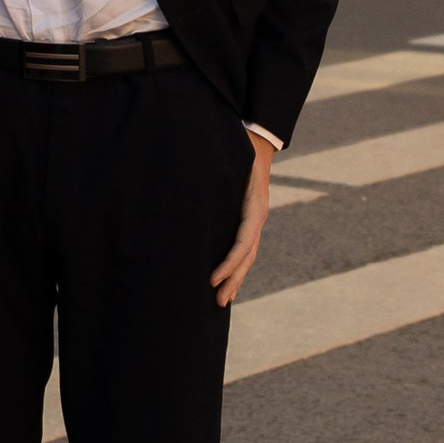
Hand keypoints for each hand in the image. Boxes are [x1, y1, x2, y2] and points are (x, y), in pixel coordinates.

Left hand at [211, 133, 276, 308]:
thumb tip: (185, 177)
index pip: (243, 243)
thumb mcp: (231, 158)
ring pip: (248, 256)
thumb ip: (214, 171)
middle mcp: (257, 217)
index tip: (211, 279)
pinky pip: (245, 248)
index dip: (229, 263)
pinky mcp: (249, 220)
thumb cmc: (238, 148)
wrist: (257, 142)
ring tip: (223, 300)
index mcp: (254, 207)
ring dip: (236, 279)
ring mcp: (255, 220)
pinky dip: (237, 267)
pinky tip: (227, 280)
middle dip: (233, 280)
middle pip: (247, 256)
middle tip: (217, 301)